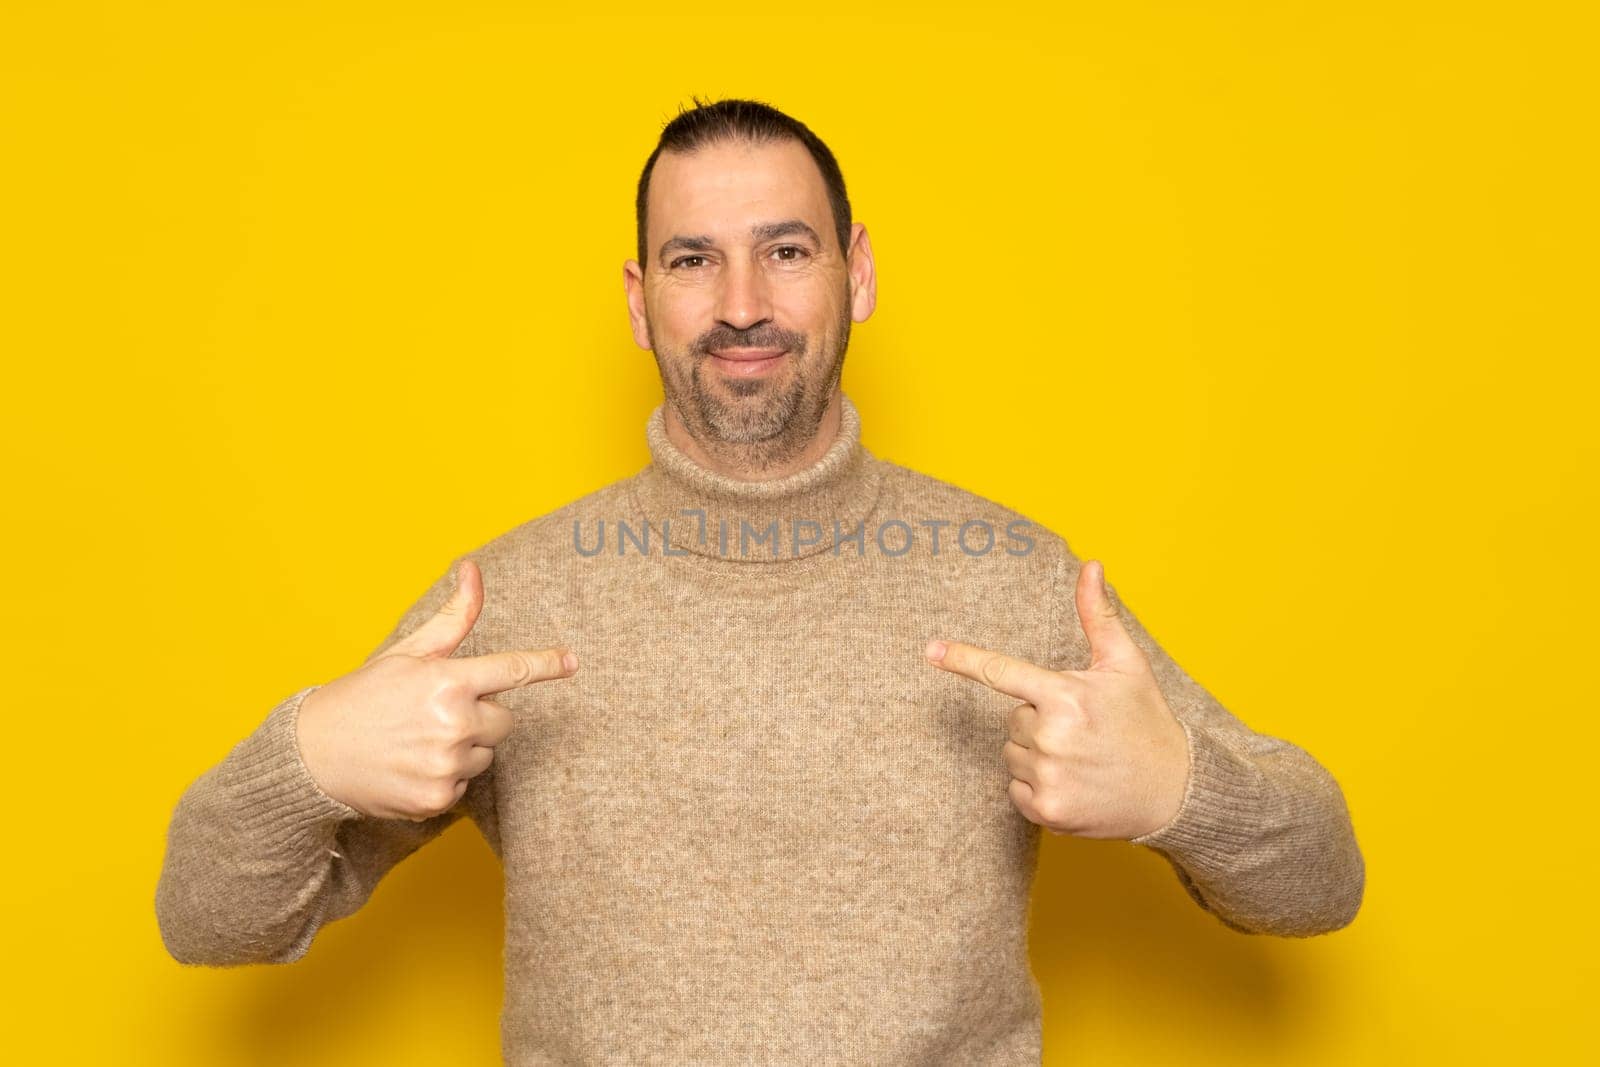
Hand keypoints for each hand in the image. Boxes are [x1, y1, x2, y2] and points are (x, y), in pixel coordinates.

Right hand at [296, 559, 578, 820]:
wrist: (312, 756)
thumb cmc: (364, 696)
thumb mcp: (408, 653)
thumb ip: (453, 617)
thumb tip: (473, 568)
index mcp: (447, 681)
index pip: (512, 671)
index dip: (546, 664)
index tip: (572, 661)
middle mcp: (453, 724)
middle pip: (506, 721)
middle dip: (483, 715)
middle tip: (438, 713)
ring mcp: (446, 765)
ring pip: (487, 755)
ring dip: (465, 748)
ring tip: (419, 740)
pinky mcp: (437, 799)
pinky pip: (465, 786)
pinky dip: (446, 778)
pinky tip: (412, 765)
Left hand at [923, 559, 1189, 839]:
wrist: (1175, 792)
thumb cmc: (1147, 720)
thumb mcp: (1126, 664)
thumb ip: (1098, 614)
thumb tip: (1090, 565)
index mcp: (1066, 696)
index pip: (1002, 672)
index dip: (962, 658)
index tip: (930, 650)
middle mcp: (1051, 736)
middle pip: (1012, 719)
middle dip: (1040, 720)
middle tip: (1083, 730)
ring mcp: (1048, 776)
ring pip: (1011, 754)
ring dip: (1037, 754)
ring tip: (1082, 758)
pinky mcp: (1047, 811)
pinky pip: (1015, 789)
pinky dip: (1038, 786)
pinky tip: (1074, 783)